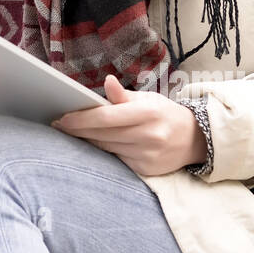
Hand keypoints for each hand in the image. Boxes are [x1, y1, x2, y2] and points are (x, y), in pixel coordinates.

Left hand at [49, 75, 206, 176]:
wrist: (194, 139)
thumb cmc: (164, 114)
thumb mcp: (148, 99)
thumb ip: (123, 95)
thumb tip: (107, 82)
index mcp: (147, 113)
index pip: (106, 117)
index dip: (81, 119)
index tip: (62, 118)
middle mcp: (148, 135)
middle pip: (102, 135)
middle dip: (77, 130)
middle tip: (58, 124)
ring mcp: (147, 155)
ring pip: (106, 148)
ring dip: (87, 140)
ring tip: (70, 132)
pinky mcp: (145, 170)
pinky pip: (116, 160)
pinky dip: (103, 151)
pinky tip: (92, 143)